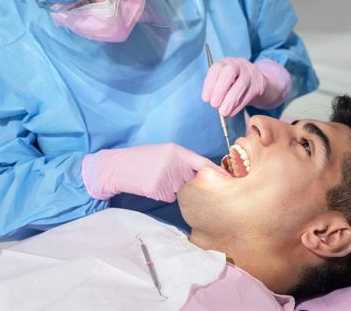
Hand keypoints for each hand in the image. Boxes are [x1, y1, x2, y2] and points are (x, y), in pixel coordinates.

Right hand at [82, 143, 224, 201]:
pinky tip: (152, 186)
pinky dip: (164, 194)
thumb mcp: (165, 152)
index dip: (218, 172)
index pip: (204, 163)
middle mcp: (175, 164)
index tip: (231, 180)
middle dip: (192, 184)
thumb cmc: (143, 158)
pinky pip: (170, 198)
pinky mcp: (159, 191)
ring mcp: (167, 179)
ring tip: (158, 179)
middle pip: (194, 181)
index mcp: (178, 152)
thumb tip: (205, 173)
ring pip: (182, 192)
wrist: (119, 167)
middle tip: (174, 179)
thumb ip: (184, 161)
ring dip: (175, 190)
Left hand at [202, 58, 291, 116]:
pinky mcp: (260, 83)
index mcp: (226, 62)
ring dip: (230, 100)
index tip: (205, 99)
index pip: (216, 68)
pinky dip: (239, 105)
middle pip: (229, 72)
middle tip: (214, 105)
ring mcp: (251, 72)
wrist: (257, 82)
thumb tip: (210, 100)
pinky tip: (232, 112)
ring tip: (224, 112)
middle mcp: (238, 64)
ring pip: (241, 84)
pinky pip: (249, 94)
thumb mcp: (223, 81)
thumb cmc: (234, 83)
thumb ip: (215, 88)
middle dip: (220, 90)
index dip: (209, 84)